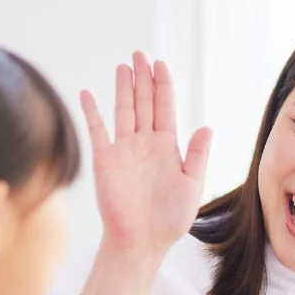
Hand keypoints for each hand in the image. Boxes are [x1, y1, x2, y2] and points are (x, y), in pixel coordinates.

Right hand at [80, 52, 212, 255]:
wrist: (142, 241)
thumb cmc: (169, 219)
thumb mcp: (192, 185)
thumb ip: (197, 155)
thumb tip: (206, 127)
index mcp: (168, 147)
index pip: (165, 108)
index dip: (163, 86)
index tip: (161, 64)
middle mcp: (145, 143)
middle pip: (144, 102)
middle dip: (143, 78)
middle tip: (141, 53)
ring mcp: (124, 149)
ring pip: (123, 110)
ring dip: (123, 87)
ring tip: (124, 65)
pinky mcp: (105, 159)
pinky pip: (97, 129)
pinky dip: (91, 111)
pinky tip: (88, 93)